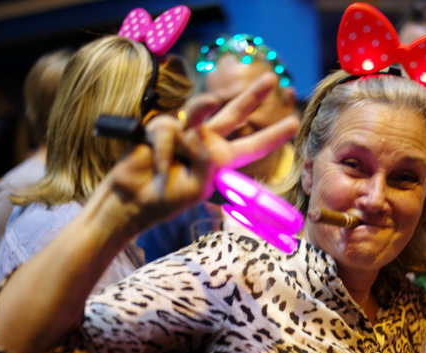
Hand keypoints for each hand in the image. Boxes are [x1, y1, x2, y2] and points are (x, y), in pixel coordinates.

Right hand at [106, 73, 299, 233]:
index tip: (293, 123)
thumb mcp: (198, 187)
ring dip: (201, 110)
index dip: (273, 135)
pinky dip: (162, 151)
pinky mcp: (162, 127)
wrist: (132, 200)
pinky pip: (169, 130)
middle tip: (271, 78)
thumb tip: (202, 134)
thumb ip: (208, 161)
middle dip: (252, 96)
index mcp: (221, 161)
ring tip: (190, 138)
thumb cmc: (167, 199)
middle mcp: (206, 142)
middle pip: (234, 114)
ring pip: (199, 110)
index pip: (252, 147)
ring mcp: (184, 132)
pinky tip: (157, 166)